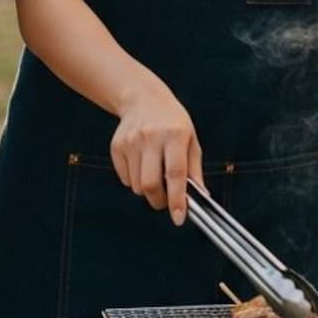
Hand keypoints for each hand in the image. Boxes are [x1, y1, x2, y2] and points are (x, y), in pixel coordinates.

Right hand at [110, 75, 202, 223]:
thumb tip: (201, 198)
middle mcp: (151, 137)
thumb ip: (195, 170)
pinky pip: (125, 178)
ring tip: (154, 174)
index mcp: (175, 134)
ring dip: (147, 190)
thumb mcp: (190, 140)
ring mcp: (131, 141)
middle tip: (165, 200)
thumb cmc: (173, 122)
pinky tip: (141, 165)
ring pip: (136, 185)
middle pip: (150, 184)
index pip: (175, 173)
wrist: (143, 98)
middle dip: (159, 201)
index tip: (178, 218)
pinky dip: (134, 181)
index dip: (177, 199)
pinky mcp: (117, 146)